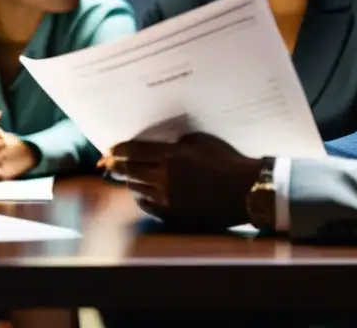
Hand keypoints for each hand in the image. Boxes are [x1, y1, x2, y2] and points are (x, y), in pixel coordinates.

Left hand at [107, 132, 260, 229]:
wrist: (245, 190)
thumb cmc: (226, 160)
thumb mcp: (200, 141)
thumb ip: (177, 144)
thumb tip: (161, 147)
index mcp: (171, 157)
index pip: (135, 152)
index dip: (120, 150)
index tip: (111, 149)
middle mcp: (164, 179)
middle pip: (131, 172)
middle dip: (118, 167)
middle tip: (110, 164)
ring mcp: (168, 200)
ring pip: (138, 190)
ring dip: (129, 182)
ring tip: (126, 177)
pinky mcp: (174, 215)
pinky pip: (148, 207)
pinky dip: (141, 198)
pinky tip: (141, 194)